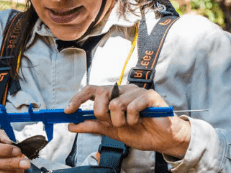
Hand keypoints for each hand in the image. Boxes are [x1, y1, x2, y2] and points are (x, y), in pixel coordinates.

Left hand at [65, 84, 190, 158]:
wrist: (162, 140)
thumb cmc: (139, 132)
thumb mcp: (111, 131)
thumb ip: (92, 126)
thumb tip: (71, 125)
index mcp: (113, 96)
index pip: (91, 90)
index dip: (78, 98)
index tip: (68, 111)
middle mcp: (123, 90)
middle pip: (101, 93)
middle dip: (100, 113)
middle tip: (110, 123)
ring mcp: (136, 92)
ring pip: (115, 104)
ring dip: (120, 121)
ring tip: (130, 124)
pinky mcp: (148, 96)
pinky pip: (131, 107)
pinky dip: (132, 119)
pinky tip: (139, 121)